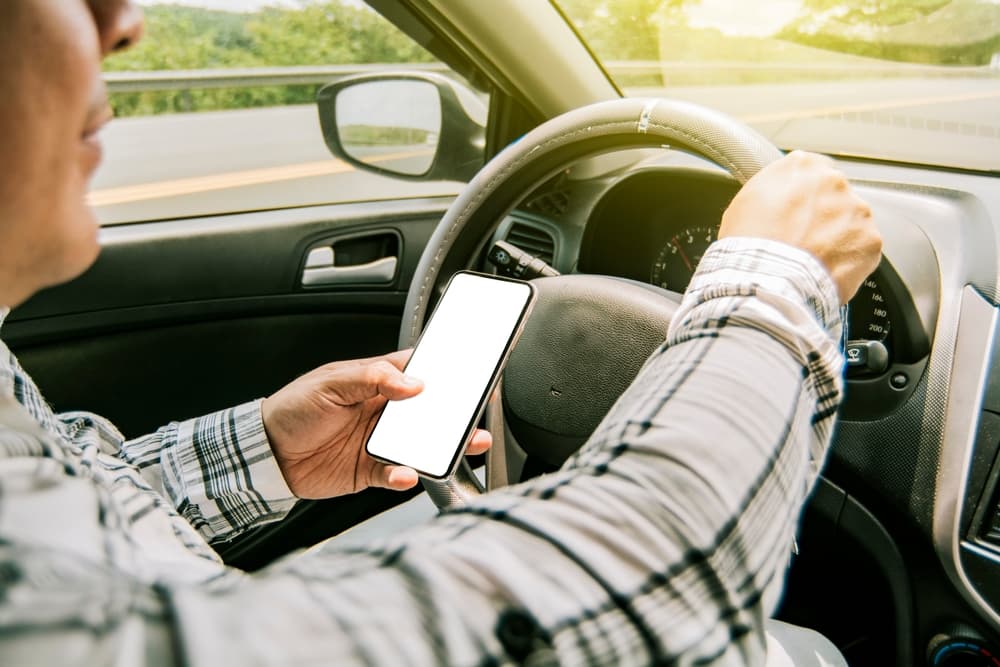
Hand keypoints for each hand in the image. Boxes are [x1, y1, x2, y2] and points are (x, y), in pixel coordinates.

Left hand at [261, 350, 492, 498]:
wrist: (264, 453)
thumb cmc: (292, 409)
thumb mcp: (330, 383)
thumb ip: (372, 378)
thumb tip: (412, 383)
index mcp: (377, 382)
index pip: (418, 372)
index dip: (444, 372)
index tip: (469, 374)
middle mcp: (384, 411)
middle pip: (430, 411)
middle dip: (456, 414)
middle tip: (474, 416)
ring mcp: (380, 441)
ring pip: (422, 445)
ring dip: (443, 447)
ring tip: (461, 447)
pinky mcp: (371, 470)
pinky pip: (397, 473)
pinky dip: (405, 475)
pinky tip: (405, 473)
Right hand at [719, 150, 881, 303]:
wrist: (768, 280)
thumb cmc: (750, 244)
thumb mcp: (744, 202)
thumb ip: (771, 188)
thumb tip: (777, 196)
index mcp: (802, 166)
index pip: (810, 172)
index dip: (802, 197)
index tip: (795, 213)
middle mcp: (834, 181)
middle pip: (834, 196)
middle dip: (823, 216)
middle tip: (802, 240)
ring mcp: (857, 210)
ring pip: (851, 221)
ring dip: (838, 237)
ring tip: (813, 260)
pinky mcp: (870, 239)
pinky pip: (862, 249)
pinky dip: (849, 260)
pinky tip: (826, 270)